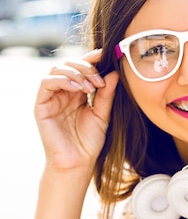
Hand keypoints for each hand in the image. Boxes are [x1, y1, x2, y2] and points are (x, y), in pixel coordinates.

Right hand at [34, 48, 118, 174]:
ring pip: (57, 70)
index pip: (82, 68)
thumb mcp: (103, 115)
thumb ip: (107, 94)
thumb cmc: (89, 143)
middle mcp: (63, 92)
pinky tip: (77, 89)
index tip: (107, 55)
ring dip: (76, 73)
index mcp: (77, 93)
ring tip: (90, 87)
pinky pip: (47, 83)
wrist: (78, 163)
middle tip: (99, 80)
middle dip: (86, 67)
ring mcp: (51, 98)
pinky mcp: (41, 105)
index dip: (92, 58)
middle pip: (69, 64)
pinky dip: (62, 80)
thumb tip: (115, 72)